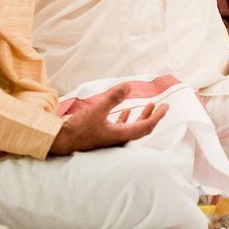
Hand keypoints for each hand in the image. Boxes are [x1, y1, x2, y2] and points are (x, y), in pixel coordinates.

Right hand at [49, 83, 166, 155]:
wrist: (62, 141)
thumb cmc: (79, 128)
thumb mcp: (97, 110)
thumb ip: (113, 98)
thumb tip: (128, 86)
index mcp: (121, 135)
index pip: (146, 126)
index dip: (158, 116)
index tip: (166, 107)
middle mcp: (119, 138)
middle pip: (142, 128)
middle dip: (153, 116)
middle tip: (163, 106)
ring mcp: (112, 138)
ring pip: (133, 128)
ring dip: (142, 116)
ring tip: (149, 105)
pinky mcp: (105, 136)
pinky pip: (121, 128)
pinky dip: (127, 119)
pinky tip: (127, 111)